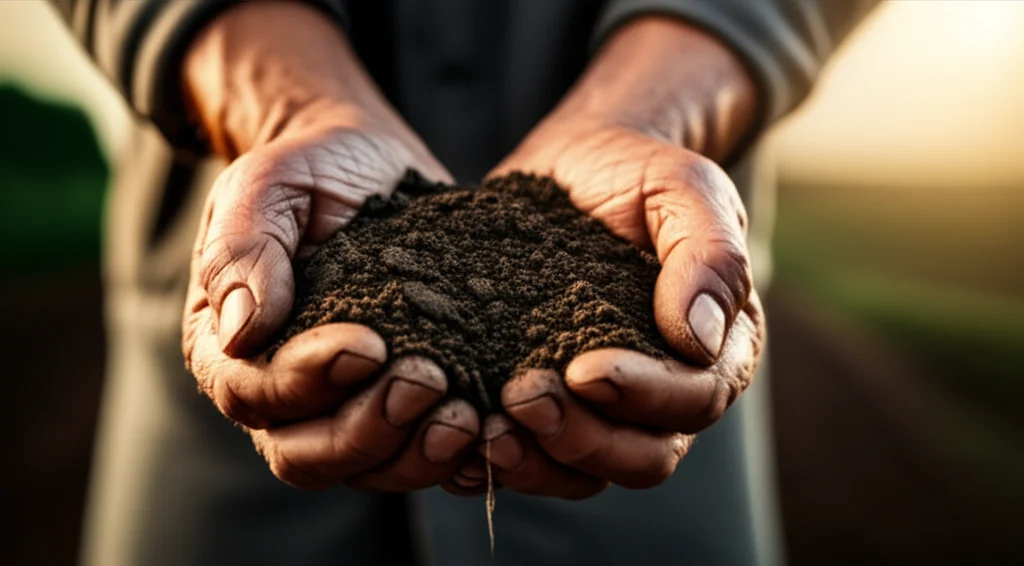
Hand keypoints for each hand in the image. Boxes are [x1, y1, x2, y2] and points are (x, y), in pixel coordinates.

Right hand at [180, 3, 479, 490]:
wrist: (369, 164)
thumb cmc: (310, 172)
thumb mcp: (267, 187)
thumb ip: (242, 249)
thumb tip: (242, 332)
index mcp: (231, 347)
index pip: (254, 393)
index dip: (307, 381)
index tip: (368, 345)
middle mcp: (281, 394)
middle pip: (309, 454)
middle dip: (370, 430)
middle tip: (427, 383)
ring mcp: (346, 407)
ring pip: (368, 467)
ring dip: (417, 453)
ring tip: (469, 417)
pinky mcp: (403, 407)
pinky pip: (419, 455)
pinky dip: (454, 457)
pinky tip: (493, 431)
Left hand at [471, 17, 765, 497]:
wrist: (576, 164)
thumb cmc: (637, 173)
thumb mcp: (684, 189)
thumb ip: (709, 256)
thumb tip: (700, 340)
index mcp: (715, 349)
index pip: (694, 399)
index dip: (643, 395)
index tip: (585, 369)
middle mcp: (665, 393)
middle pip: (641, 457)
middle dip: (583, 438)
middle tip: (523, 398)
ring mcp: (604, 407)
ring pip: (585, 473)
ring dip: (537, 463)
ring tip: (486, 429)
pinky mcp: (549, 405)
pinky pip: (533, 460)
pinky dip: (500, 462)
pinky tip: (461, 438)